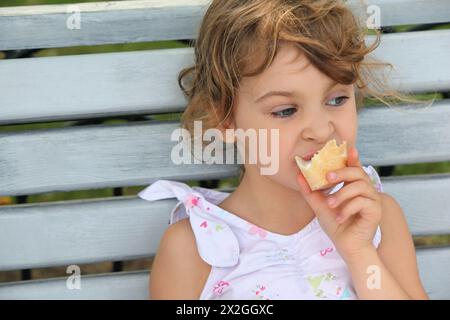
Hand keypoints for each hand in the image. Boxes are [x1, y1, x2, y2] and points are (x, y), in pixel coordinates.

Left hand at [296, 146, 381, 260]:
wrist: (346, 246)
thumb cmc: (336, 225)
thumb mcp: (319, 206)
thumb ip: (310, 191)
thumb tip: (299, 175)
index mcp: (354, 187)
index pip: (355, 168)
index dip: (353, 158)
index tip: (349, 149)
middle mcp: (366, 190)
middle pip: (358, 172)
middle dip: (341, 172)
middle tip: (327, 177)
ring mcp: (373, 200)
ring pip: (360, 186)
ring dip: (342, 194)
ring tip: (331, 205)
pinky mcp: (376, 211)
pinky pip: (362, 202)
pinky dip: (347, 209)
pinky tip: (340, 217)